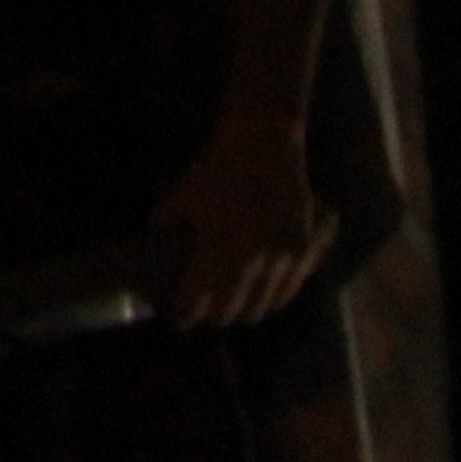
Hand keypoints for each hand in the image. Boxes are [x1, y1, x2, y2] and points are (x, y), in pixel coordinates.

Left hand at [157, 124, 330, 329]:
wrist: (264, 141)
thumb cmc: (219, 166)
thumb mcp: (183, 193)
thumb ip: (167, 219)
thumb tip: (157, 234)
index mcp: (216, 252)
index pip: (198, 300)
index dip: (188, 315)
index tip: (182, 320)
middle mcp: (250, 263)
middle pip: (231, 311)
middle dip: (217, 316)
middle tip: (210, 313)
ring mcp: (281, 258)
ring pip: (264, 306)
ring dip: (248, 310)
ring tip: (239, 308)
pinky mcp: (304, 249)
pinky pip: (291, 288)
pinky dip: (277, 297)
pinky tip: (269, 295)